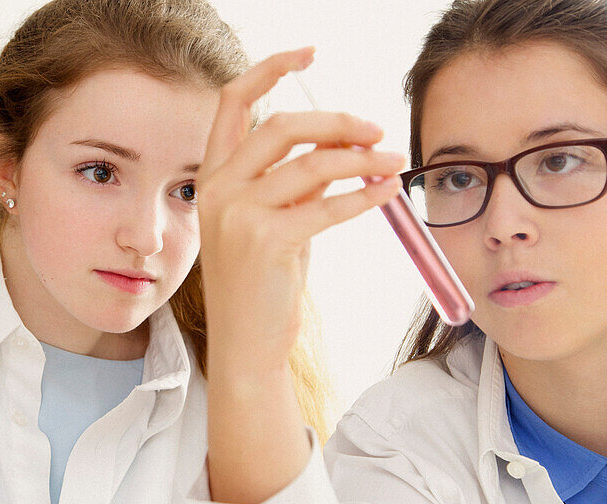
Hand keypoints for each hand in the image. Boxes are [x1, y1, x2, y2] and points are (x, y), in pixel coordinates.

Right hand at [197, 47, 404, 375]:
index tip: (310, 54)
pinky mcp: (264, 241)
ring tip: (394, 164)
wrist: (247, 345)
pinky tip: (386, 193)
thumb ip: (294, 184)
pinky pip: (326, 205)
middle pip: (282, 125)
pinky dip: (363, 196)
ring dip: (362, 159)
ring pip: (312, 164)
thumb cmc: (263, 285)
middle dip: (338, 121)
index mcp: (212, 177)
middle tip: (377, 129)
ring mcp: (236, 215)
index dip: (271, 69)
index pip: (234, 103)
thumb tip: (341, 148)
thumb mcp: (273, 222)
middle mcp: (216, 190)